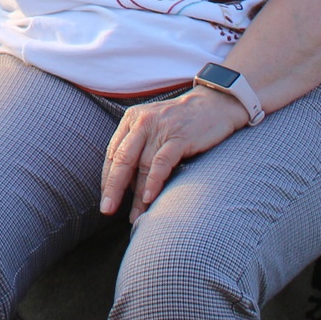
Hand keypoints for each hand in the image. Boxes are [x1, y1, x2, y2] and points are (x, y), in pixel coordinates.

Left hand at [99, 84, 250, 218]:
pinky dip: (154, 182)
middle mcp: (142, 122)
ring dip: (137, 195)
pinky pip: (161, 162)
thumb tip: (126, 184)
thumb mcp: (154, 127)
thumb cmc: (182, 122)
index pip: (113, 152)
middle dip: (113, 187)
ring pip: (142, 165)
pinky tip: (149, 199)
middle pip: (122, 159)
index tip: (106, 199)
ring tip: (135, 216)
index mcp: (131, 119)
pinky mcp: (179, 137)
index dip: (107, 178)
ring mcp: (160, 128)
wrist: (215, 104)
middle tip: (107, 210)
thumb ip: (139, 148)